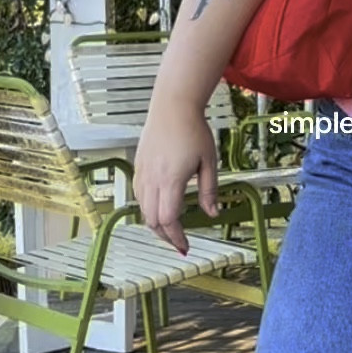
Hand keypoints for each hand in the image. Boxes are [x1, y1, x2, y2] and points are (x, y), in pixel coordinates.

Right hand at [133, 100, 219, 254]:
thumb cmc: (193, 129)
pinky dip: (148, 208)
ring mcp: (142, 173)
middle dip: (165, 236)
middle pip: (152, 220)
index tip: (185, 246)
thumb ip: (209, 190)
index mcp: (171, 180)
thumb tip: (213, 214)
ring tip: (171, 229)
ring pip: (143, 209)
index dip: (177, 237)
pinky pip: (139, 195)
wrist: (173, 106)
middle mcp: (152, 179)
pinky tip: (159, 208)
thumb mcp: (209, 162)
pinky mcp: (138, 166)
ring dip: (156, 223)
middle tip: (179, 242)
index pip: (169, 219)